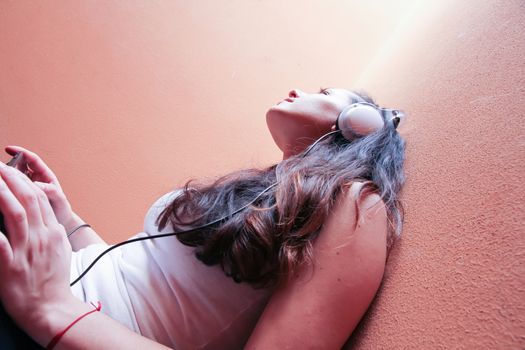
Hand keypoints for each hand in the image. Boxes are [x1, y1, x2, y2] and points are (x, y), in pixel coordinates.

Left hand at [0, 162, 73, 337]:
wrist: (52, 309)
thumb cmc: (53, 283)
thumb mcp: (59, 252)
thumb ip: (51, 232)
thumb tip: (42, 218)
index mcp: (53, 232)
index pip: (39, 198)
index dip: (23, 181)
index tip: (10, 170)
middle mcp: (42, 237)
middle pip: (29, 199)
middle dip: (12, 178)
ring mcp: (27, 250)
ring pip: (16, 213)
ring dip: (2, 193)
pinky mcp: (11, 266)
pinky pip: (0, 243)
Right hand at [5, 146, 78, 230]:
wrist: (59, 224)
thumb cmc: (61, 210)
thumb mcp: (59, 200)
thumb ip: (51, 191)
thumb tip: (37, 184)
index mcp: (45, 176)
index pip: (31, 159)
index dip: (21, 152)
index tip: (9, 149)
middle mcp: (35, 180)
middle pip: (20, 166)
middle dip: (9, 163)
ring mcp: (28, 188)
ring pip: (15, 177)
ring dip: (7, 176)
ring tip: (0, 178)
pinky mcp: (22, 197)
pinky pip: (13, 189)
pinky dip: (7, 187)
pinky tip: (1, 190)